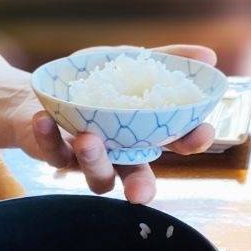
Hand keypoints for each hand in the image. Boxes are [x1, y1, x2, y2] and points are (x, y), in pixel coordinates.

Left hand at [24, 44, 218, 203]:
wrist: (42, 89)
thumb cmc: (92, 83)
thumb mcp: (126, 63)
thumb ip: (164, 60)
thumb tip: (208, 56)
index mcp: (144, 134)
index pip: (175, 143)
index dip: (191, 142)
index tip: (201, 133)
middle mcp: (119, 154)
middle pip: (137, 177)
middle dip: (140, 186)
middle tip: (139, 194)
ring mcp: (86, 159)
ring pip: (97, 175)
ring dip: (93, 159)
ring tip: (88, 139)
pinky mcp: (54, 154)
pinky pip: (52, 151)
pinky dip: (48, 136)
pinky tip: (45, 119)